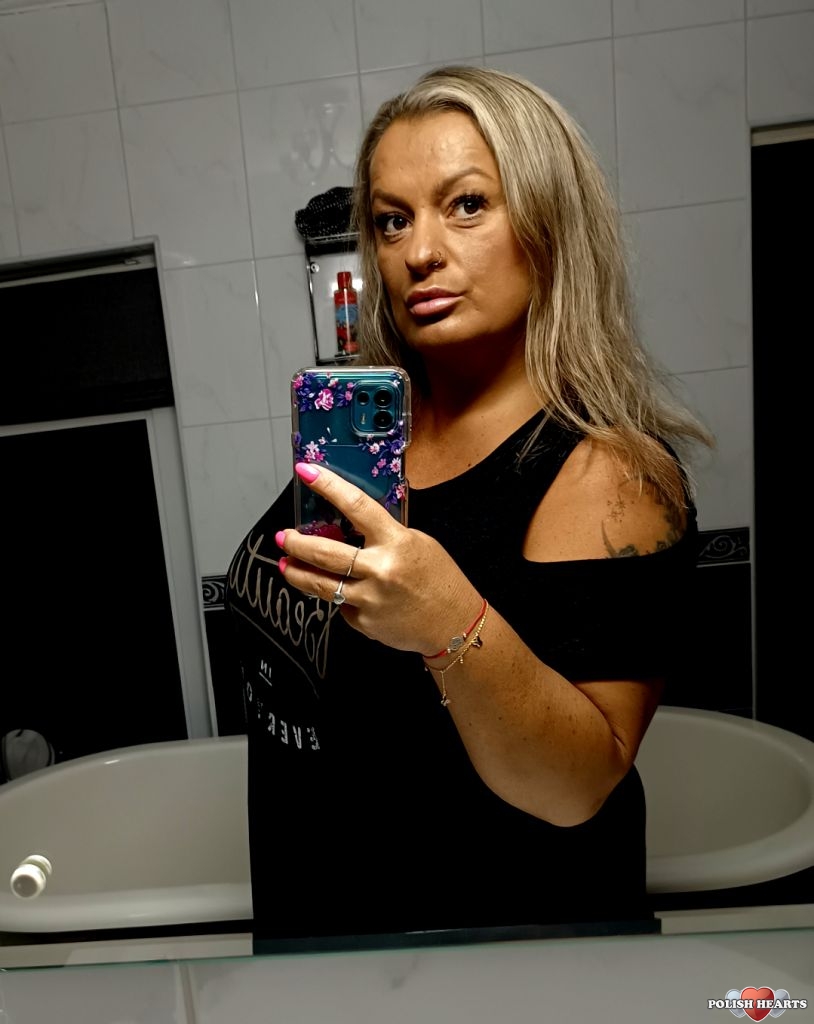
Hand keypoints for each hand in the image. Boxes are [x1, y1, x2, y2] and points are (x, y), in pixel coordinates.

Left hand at [276, 462, 481, 655]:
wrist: (453, 623)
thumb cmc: (440, 581)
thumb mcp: (417, 543)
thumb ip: (384, 534)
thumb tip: (349, 525)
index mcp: (396, 542)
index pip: (356, 506)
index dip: (328, 486)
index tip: (307, 473)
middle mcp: (381, 570)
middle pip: (324, 553)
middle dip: (296, 543)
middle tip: (285, 537)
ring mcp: (370, 599)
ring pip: (320, 585)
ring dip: (297, 573)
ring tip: (287, 565)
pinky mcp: (364, 622)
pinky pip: (341, 606)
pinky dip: (340, 597)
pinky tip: (348, 594)